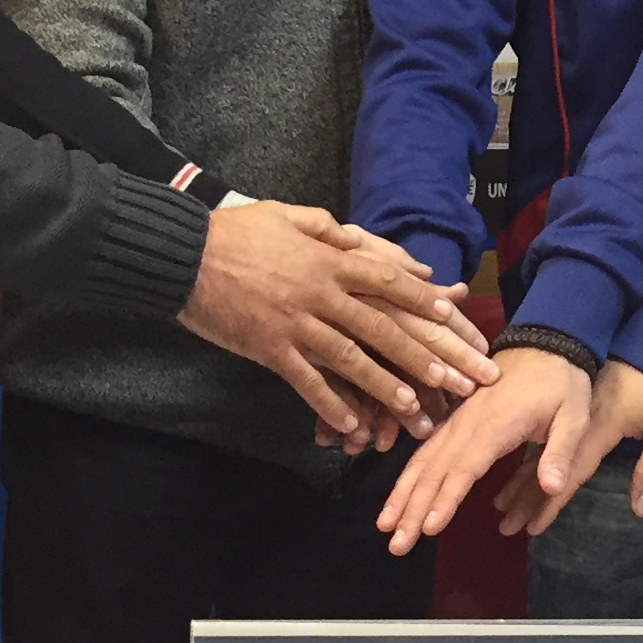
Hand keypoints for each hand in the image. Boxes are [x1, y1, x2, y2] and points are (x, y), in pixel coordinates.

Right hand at [180, 202, 493, 443]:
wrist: (183, 254)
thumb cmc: (236, 231)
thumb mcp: (290, 215)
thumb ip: (333, 230)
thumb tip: (372, 244)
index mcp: (329, 259)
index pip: (389, 281)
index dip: (424, 301)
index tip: (455, 318)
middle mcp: (320, 293)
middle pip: (384, 327)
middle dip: (426, 356)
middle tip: (459, 380)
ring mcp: (296, 324)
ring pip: (352, 359)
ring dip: (387, 386)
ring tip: (417, 411)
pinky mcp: (269, 349)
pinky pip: (306, 381)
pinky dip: (330, 405)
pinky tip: (353, 426)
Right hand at [375, 347, 590, 554]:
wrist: (548, 343)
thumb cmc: (562, 382)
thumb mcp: (574, 415)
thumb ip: (562, 451)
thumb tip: (554, 488)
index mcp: (495, 425)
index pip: (465, 468)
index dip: (445, 499)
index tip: (428, 528)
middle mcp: (468, 424)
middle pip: (434, 469)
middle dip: (412, 507)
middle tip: (396, 545)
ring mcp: (458, 421)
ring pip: (424, 459)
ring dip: (402, 493)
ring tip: (384, 525)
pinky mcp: (457, 420)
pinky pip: (428, 449)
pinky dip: (411, 474)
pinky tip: (400, 495)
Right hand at [512, 362, 642, 537]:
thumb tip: (641, 511)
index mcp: (597, 427)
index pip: (570, 472)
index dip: (552, 502)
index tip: (532, 528)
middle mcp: (574, 423)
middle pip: (546, 467)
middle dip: (524, 499)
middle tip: (506, 528)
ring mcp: (563, 413)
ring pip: (532, 451)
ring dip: (517, 481)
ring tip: (499, 506)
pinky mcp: (558, 405)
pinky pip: (530, 435)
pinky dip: (517, 456)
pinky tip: (505, 469)